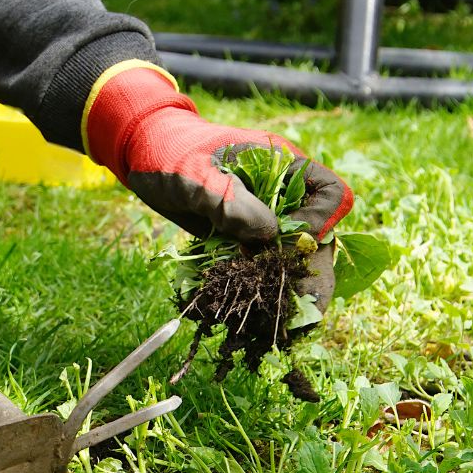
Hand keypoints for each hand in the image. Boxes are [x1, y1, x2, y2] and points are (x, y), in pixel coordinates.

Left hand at [84, 63, 352, 307]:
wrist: (143, 158)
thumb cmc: (170, 154)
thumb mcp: (195, 174)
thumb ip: (229, 200)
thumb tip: (267, 234)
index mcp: (282, 166)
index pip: (329, 194)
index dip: (317, 220)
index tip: (288, 239)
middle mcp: (280, 194)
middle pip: (316, 233)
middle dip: (313, 269)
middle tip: (309, 307)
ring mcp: (261, 218)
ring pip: (290, 255)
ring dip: (288, 284)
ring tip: (288, 319)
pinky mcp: (241, 237)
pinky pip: (259, 264)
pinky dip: (259, 285)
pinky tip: (256, 311)